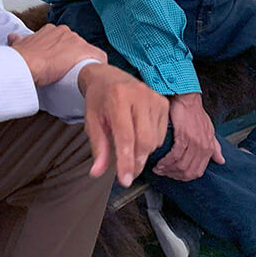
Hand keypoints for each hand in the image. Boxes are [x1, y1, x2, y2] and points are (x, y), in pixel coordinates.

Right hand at [8, 25, 106, 86]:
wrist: (26, 64)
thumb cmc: (22, 57)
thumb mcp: (19, 45)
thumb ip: (19, 40)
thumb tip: (13, 38)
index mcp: (52, 30)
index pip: (64, 39)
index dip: (63, 51)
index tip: (60, 61)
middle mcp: (65, 32)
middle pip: (76, 44)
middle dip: (74, 56)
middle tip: (68, 71)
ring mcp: (76, 41)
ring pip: (87, 51)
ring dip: (84, 61)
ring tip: (79, 75)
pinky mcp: (86, 51)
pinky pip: (99, 56)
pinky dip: (98, 64)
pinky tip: (95, 73)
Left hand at [78, 63, 168, 186]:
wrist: (108, 76)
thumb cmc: (99, 100)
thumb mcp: (92, 121)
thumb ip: (98, 147)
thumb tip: (97, 173)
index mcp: (118, 98)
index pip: (125, 137)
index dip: (126, 162)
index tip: (125, 181)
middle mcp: (140, 95)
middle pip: (144, 141)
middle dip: (136, 162)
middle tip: (127, 174)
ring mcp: (154, 98)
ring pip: (154, 141)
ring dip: (142, 153)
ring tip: (128, 147)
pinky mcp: (164, 102)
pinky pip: (161, 135)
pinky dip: (151, 143)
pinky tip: (138, 135)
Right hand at [152, 92, 224, 181]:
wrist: (187, 99)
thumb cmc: (195, 113)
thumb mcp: (209, 130)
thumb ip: (214, 146)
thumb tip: (221, 160)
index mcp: (209, 147)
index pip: (197, 171)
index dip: (184, 177)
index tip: (174, 175)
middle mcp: (203, 146)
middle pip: (188, 171)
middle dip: (174, 175)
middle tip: (164, 173)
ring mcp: (194, 142)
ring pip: (181, 165)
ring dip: (168, 169)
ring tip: (159, 168)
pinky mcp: (184, 136)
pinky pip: (175, 155)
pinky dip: (166, 161)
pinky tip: (159, 162)